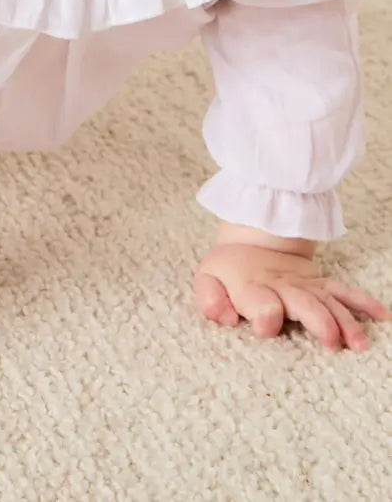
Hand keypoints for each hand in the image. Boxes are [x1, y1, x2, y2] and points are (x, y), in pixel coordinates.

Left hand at [195, 238, 391, 350]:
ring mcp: (306, 286)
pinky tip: (383, 315)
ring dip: (346, 321)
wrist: (254, 239)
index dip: (264, 315)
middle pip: (304, 304)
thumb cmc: (230, 268)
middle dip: (319, 321)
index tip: (267, 326)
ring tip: (360, 343)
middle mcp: (284, 287)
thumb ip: (209, 298)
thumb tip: (223, 317)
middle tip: (332, 343)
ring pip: (330, 302)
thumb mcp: (208, 278)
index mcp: (253, 287)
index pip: (261, 303)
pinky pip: (345, 291)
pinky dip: (365, 302)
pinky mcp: (321, 285)